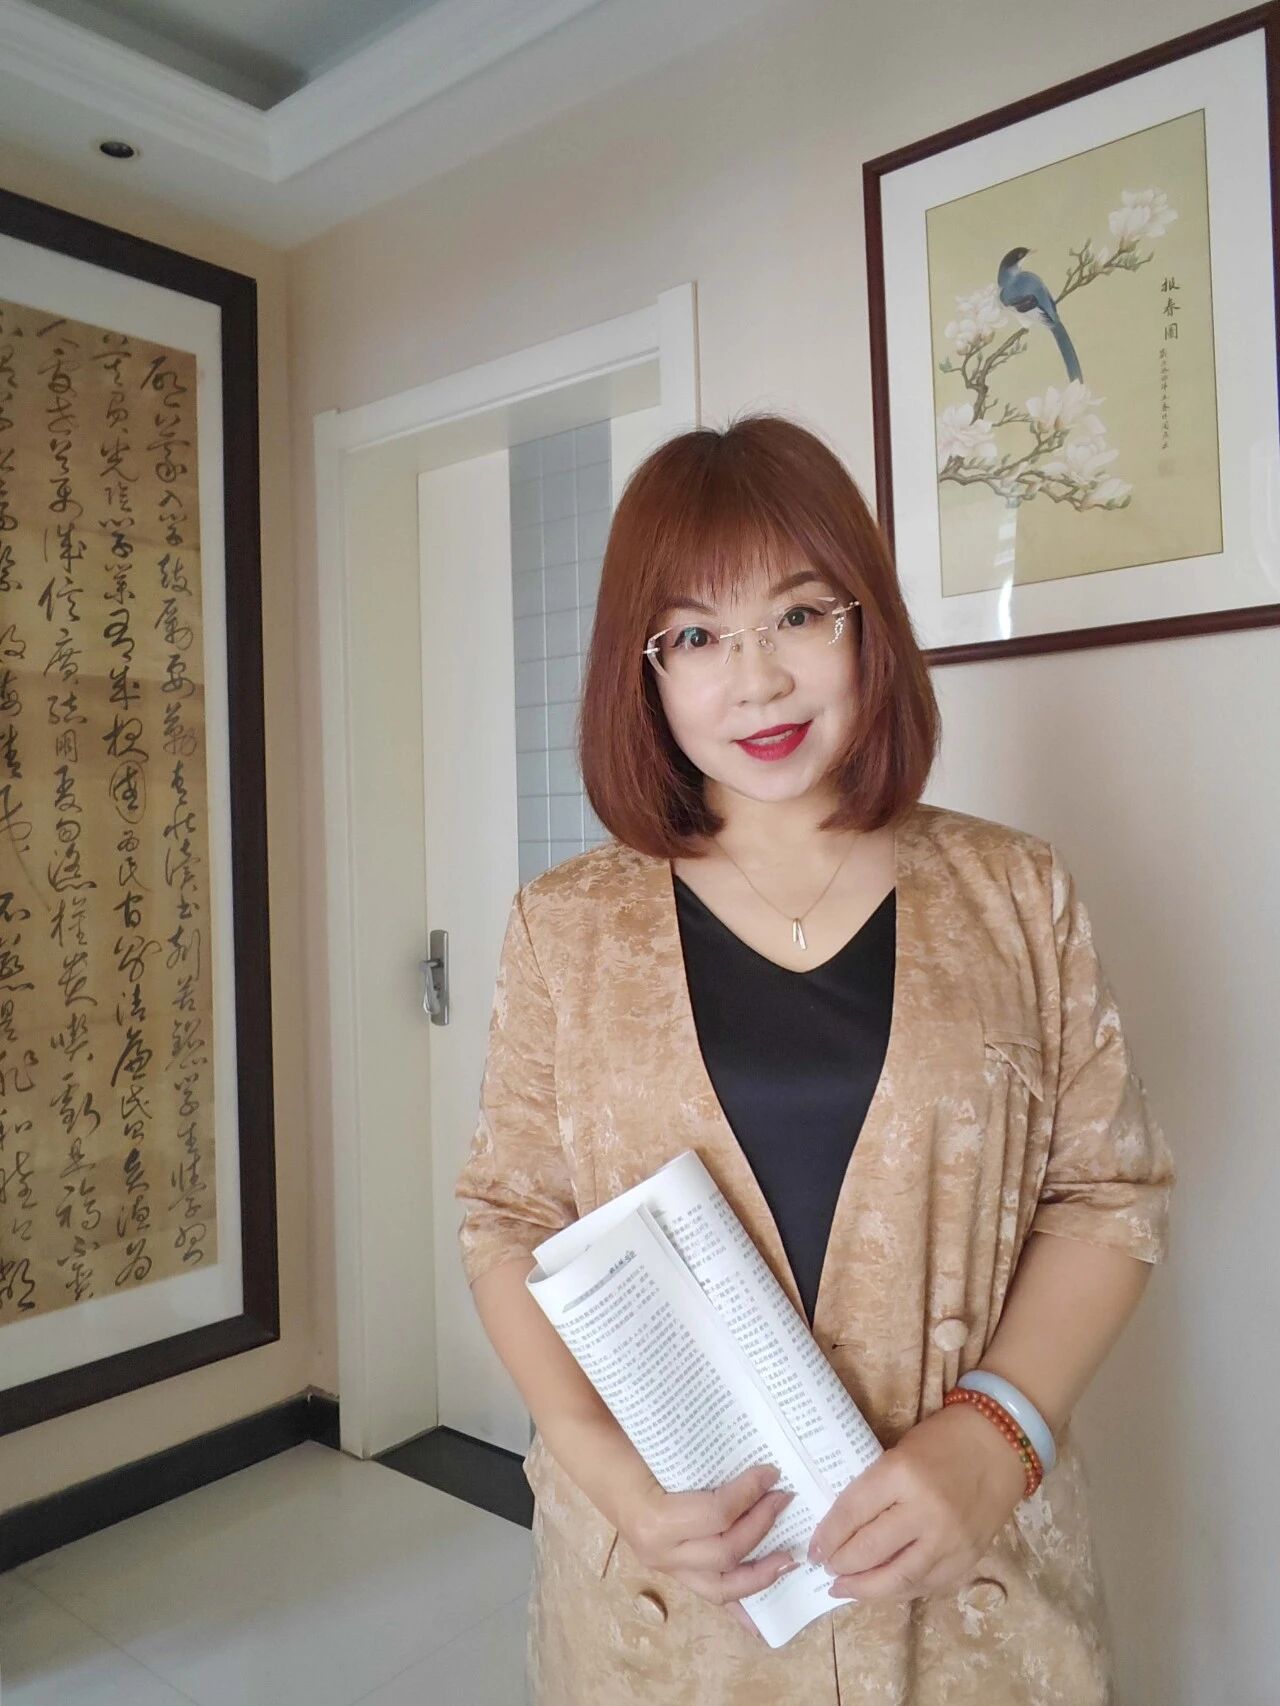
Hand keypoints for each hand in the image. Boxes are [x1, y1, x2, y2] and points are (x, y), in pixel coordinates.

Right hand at [614, 1463, 800, 1628]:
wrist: (596, 1459)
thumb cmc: (628, 1445)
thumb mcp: (661, 1446)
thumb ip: (703, 1457)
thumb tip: (755, 1461)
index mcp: (654, 1519)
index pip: (717, 1514)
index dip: (749, 1494)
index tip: (771, 1471)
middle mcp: (659, 1552)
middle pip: (726, 1551)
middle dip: (762, 1525)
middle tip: (784, 1497)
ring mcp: (665, 1566)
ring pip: (720, 1586)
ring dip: (759, 1574)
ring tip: (788, 1558)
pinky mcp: (671, 1571)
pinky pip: (708, 1594)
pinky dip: (737, 1608)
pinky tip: (760, 1624)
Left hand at [806, 1403, 1026, 1601]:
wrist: (1000, 1444)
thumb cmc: (943, 1439)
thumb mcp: (899, 1451)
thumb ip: (875, 1488)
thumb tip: (842, 1527)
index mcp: (901, 1473)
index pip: (852, 1513)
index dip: (828, 1536)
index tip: (814, 1549)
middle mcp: (924, 1511)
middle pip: (870, 1551)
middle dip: (841, 1565)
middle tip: (826, 1569)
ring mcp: (949, 1541)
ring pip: (898, 1579)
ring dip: (866, 1589)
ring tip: (845, 1589)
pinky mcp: (968, 1560)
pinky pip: (927, 1586)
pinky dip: (900, 1591)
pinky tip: (884, 1589)